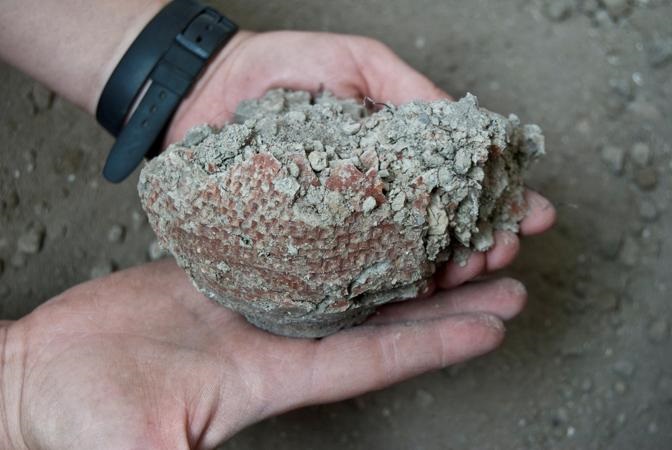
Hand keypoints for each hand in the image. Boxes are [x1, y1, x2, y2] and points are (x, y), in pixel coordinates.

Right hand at [2, 259, 531, 448]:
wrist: (44, 378)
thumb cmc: (82, 420)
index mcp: (272, 377)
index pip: (379, 356)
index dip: (440, 340)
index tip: (496, 319)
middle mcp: (277, 337)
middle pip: (383, 308)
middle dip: (447, 288)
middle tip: (503, 258)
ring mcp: (254, 302)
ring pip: (349, 269)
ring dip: (405, 250)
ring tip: (459, 227)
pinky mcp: (227, 271)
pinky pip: (296, 244)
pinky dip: (337, 227)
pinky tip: (367, 208)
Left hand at [167, 30, 555, 287]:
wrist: (209, 89)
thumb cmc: (284, 68)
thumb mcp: (358, 60)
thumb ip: (409, 91)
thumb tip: (463, 124)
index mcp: (394, 158)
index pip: (458, 186)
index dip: (500, 202)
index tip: (531, 214)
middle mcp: (373, 198)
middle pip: (439, 233)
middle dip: (481, 246)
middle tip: (503, 252)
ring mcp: (339, 227)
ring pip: (403, 262)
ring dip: (445, 275)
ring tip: (473, 277)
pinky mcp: (301, 249)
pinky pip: (347, 277)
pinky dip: (384, 291)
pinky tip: (414, 298)